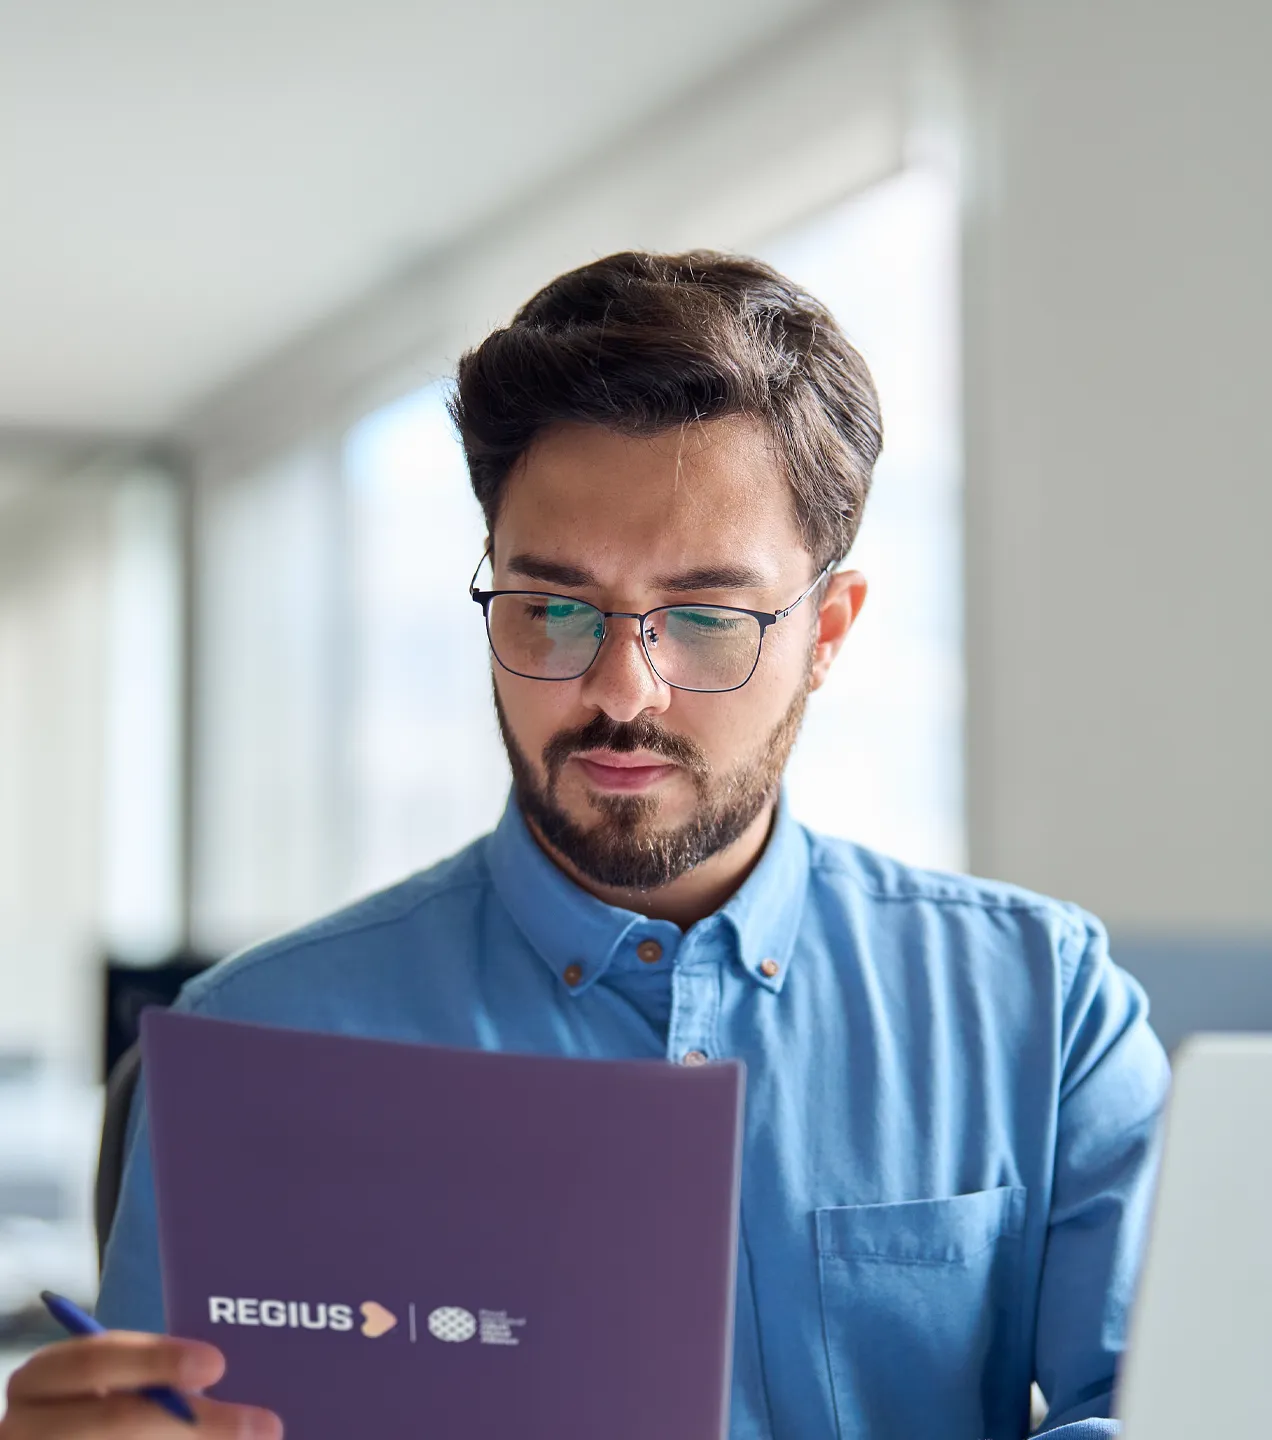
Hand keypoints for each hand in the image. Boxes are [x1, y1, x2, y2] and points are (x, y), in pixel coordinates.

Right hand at [1, 1332, 281, 1437]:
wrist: (71, 1439)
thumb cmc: (114, 1402)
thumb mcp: (122, 1382)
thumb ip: (162, 1374)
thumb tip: (236, 1376)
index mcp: (41, 1380)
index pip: (93, 1359)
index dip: (155, 1359)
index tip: (217, 1363)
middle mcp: (25, 1429)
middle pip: (113, 1422)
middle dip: (195, 1424)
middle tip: (265, 1425)